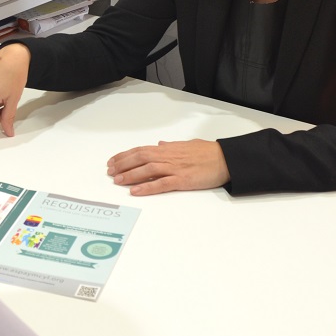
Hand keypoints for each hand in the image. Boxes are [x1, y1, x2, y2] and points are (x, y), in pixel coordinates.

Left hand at [107, 139, 230, 194]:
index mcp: (168, 149)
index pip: (141, 150)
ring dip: (130, 175)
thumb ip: (171, 146)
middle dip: (122, 165)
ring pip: (147, 170)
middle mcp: (168, 156)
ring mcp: (174, 168)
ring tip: (117, 181)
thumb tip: (160, 144)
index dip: (125, 156)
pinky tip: (136, 191)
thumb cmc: (208, 152)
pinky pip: (161, 184)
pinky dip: (147, 187)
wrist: (225, 159)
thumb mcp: (187, 145)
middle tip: (110, 172)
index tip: (113, 161)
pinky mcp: (182, 180)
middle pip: (140, 158)